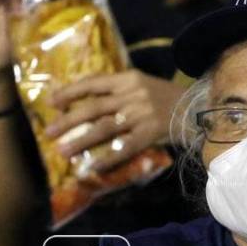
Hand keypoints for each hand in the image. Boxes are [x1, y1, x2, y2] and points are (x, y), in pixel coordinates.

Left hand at [43, 70, 184, 172]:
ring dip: (81, 140)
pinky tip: (92, 167)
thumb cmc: (167, 97)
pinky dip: (107, 158)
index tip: (51, 102)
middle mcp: (132, 96)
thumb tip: (87, 100)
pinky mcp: (150, 135)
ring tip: (63, 150)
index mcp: (129, 79)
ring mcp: (141, 116)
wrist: (197, 109)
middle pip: (94, 107)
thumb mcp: (142, 84)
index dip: (70, 92)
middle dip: (68, 120)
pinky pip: (124, 148)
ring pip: (104, 128)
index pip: (93, 83)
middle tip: (48, 132)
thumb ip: (118, 89)